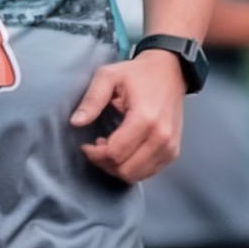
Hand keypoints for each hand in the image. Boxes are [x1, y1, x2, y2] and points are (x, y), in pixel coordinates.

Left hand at [72, 51, 185, 182]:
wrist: (170, 72)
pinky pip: (147, 173)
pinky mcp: (172, 153)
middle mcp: (161, 137)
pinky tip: (125, 151)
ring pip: (135, 176)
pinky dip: (132, 168)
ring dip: (117, 168)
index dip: (94, 154)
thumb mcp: (109, 76)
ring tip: (110, 148)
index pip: (114, 154)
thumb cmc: (138, 74)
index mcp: (145, 119)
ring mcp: (169, 147)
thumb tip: (76, 122)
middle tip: (97, 147)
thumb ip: (92, 99)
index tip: (86, 145)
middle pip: (125, 170)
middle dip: (104, 163)